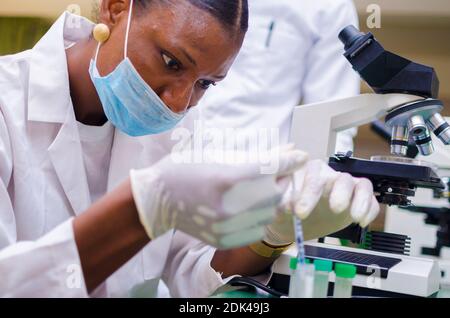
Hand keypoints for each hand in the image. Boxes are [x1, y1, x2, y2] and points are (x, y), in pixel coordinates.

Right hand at [130, 148, 307, 248]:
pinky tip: (254, 207)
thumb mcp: (216, 153)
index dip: (289, 160)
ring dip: (274, 199)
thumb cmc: (184, 169)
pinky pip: (258, 229)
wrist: (157, 200)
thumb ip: (254, 154)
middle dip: (283, 180)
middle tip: (279, 173)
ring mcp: (226, 226)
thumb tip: (287, 148)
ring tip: (265, 189)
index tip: (301, 155)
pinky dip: (262, 217)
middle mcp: (227, 205)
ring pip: (270, 213)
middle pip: (275, 193)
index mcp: (224, 177)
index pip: (269, 167)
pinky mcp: (224, 240)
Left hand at [263, 159, 379, 244]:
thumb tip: (286, 203)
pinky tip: (361, 222)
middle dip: (339, 194)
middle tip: (334, 209)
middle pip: (340, 178)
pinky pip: (370, 199)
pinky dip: (369, 209)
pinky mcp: (355, 201)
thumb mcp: (274, 201)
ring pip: (360, 184)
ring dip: (359, 199)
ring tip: (353, 216)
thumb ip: (278, 199)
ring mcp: (344, 188)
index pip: (313, 175)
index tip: (300, 212)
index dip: (309, 192)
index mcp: (308, 171)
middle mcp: (328, 176)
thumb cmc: (282, 206)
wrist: (288, 223)